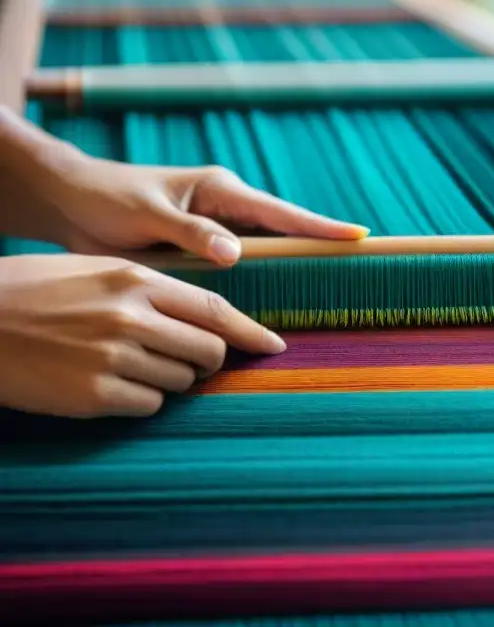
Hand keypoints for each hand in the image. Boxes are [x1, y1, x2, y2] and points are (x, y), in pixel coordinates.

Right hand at [0, 254, 284, 417]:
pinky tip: (110, 385)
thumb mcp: (96, 272)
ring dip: (169, 380)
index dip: (250, 332)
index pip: (214, 309)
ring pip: (181, 382)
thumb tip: (206, 319)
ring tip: (129, 365)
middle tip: (184, 360)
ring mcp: (112, 356)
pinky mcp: (93, 394)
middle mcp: (130, 316)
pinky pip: (149, 406)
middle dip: (206, 361)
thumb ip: (152, 289)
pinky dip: (140, 400)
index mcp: (136, 279)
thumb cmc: (34, 292)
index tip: (274, 345)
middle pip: (209, 351)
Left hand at [50, 157, 368, 264]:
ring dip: (292, 271)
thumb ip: (191, 233)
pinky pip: (242, 270)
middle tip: (361, 268)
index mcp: (221, 192)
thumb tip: (236, 253)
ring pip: (266, 255)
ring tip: (332, 292)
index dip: (320, 228)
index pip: (282, 214)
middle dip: (319, 249)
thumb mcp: (148, 214)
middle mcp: (227, 211)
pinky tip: (276, 306)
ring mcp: (218, 231)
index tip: (358, 237)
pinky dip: (260, 285)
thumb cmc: (109, 199)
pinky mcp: (204, 251)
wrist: (73, 203)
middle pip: (285, 234)